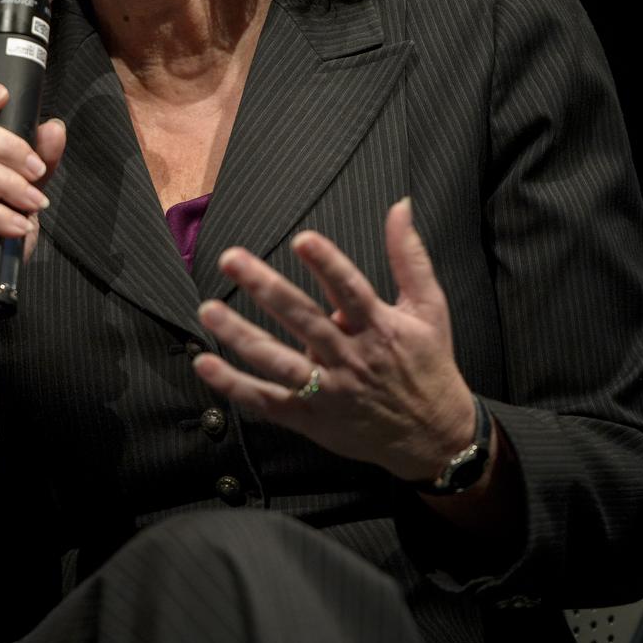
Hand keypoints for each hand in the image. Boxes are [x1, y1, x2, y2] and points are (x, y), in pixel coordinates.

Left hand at [193, 198, 475, 482]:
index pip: (350, 290)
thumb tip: (400, 205)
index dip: (327, 264)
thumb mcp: (429, 308)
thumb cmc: (430, 364)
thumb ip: (409, 256)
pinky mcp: (312, 419)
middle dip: (266, 288)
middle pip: (304, 319)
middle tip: (231, 259)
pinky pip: (267, 401)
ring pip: (279, 361)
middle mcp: (351, 357)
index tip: (301, 238)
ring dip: (241, 335)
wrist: (437, 438)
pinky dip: (234, 385)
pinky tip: (205, 363)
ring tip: (208, 310)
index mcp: (380, 327)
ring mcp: (329, 390)